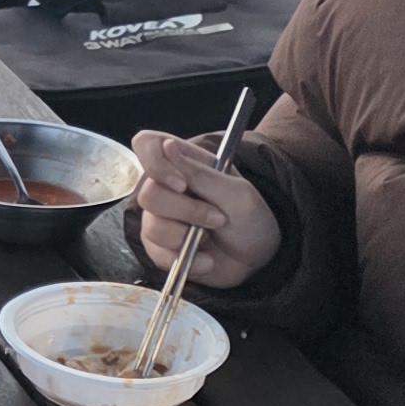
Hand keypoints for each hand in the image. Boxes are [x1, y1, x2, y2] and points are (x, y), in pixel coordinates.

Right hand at [132, 130, 280, 287]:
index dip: (156, 164)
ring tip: (209, 238)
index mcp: (183, 162)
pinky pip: (156, 254)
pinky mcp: (160, 248)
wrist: (257, 258)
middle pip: (148, 194)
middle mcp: (165, 187)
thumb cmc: (250, 218)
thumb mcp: (236, 193)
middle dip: (185, 212)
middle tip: (217, 219)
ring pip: (151, 226)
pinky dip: (186, 260)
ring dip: (187, 237)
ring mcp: (160, 218)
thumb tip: (167, 145)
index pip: (147, 145)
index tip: (181, 185)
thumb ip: (200, 173)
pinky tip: (206, 259)